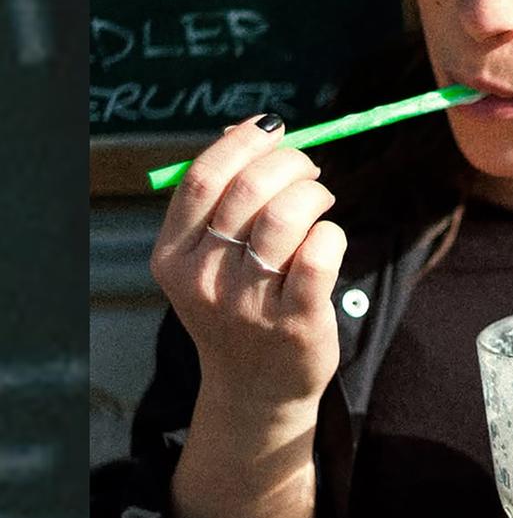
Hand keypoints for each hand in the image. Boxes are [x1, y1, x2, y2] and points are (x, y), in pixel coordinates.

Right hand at [150, 114, 346, 407]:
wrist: (256, 391)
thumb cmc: (240, 308)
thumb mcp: (211, 260)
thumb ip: (222, 200)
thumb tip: (249, 128)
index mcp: (174, 256)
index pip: (202, 179)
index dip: (243, 142)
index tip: (273, 126)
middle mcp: (205, 279)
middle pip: (248, 191)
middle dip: (289, 164)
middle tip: (309, 171)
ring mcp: (248, 304)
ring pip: (285, 217)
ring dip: (313, 194)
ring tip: (321, 201)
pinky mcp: (295, 322)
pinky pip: (320, 254)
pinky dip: (333, 233)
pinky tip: (330, 239)